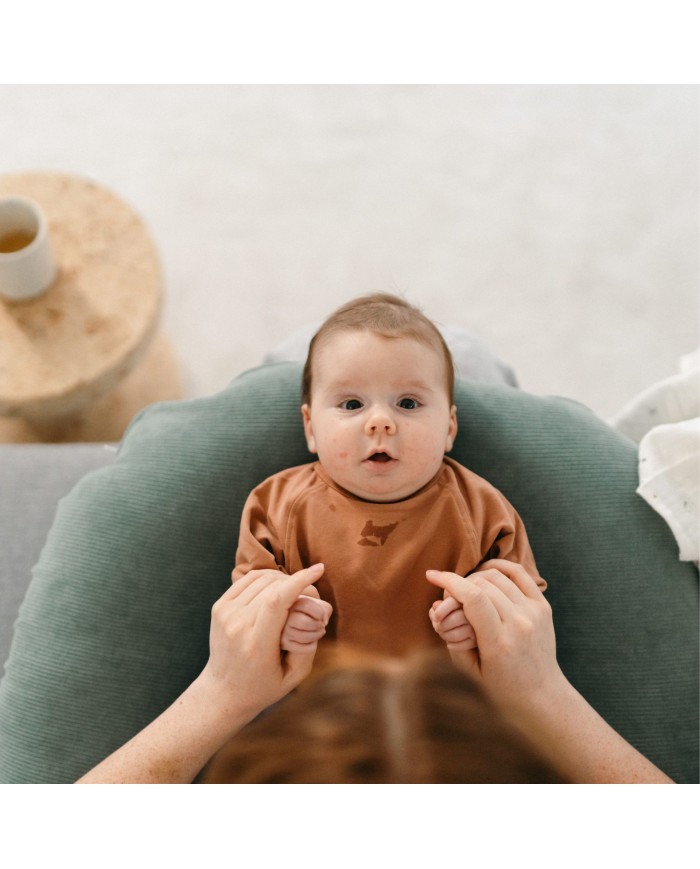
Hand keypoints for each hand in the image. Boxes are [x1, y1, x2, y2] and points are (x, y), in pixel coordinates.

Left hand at [203, 563, 327, 720]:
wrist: (223, 691)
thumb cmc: (264, 686)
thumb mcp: (293, 676)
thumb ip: (308, 646)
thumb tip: (317, 615)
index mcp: (256, 645)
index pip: (277, 601)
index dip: (299, 581)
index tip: (319, 570)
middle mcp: (237, 626)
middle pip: (272, 587)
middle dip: (297, 582)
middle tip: (311, 592)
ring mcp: (225, 614)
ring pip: (260, 579)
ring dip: (283, 579)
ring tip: (295, 591)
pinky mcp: (219, 607)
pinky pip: (248, 580)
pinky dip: (266, 577)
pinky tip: (278, 586)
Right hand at [281, 594, 332, 651]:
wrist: (294, 622)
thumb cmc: (310, 612)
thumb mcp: (318, 605)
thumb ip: (325, 609)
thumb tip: (324, 622)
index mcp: (291, 603)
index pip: (306, 605)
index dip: (319, 612)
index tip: (321, 615)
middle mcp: (283, 616)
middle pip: (305, 623)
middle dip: (318, 625)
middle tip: (321, 625)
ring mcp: (282, 631)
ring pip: (304, 637)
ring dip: (317, 635)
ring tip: (320, 632)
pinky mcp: (283, 644)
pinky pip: (302, 649)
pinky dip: (312, 646)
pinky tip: (312, 640)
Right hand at [426, 559, 564, 717]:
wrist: (541, 695)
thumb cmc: (501, 687)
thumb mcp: (469, 670)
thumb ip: (452, 638)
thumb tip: (438, 607)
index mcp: (499, 643)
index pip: (472, 598)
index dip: (449, 581)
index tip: (431, 576)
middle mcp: (519, 624)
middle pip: (482, 585)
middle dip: (459, 584)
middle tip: (449, 596)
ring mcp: (534, 613)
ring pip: (497, 577)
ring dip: (475, 578)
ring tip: (465, 589)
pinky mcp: (543, 606)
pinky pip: (518, 574)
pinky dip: (499, 567)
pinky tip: (485, 571)